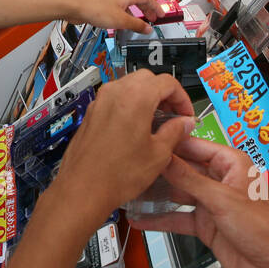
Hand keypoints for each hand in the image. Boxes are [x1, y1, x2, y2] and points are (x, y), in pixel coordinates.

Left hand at [49, 70, 193, 230]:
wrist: (82, 189)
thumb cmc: (117, 175)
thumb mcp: (158, 154)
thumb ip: (175, 132)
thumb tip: (184, 123)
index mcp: (135, 97)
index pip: (167, 82)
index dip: (182, 98)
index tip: (186, 114)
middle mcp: (115, 93)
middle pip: (147, 79)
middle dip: (164, 93)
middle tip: (173, 115)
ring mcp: (100, 101)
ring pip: (129, 86)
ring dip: (146, 97)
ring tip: (155, 122)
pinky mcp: (91, 112)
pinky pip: (114, 98)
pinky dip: (129, 105)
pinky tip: (135, 128)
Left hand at [68, 0, 161, 33]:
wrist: (77, 8)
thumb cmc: (96, 9)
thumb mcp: (121, 20)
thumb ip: (136, 25)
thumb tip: (148, 28)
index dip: (156, 6)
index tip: (161, 14)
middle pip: (139, 1)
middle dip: (148, 10)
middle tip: (153, 19)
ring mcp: (112, 1)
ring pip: (129, 6)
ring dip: (136, 15)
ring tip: (140, 23)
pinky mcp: (104, 7)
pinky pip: (120, 11)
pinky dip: (126, 17)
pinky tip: (123, 25)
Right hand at [131, 137, 268, 267]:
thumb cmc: (266, 230)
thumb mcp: (222, 200)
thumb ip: (190, 180)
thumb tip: (166, 160)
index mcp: (232, 164)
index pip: (196, 146)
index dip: (173, 143)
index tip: (149, 140)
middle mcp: (221, 180)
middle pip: (185, 169)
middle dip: (161, 170)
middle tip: (135, 166)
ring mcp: (213, 203)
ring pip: (179, 194)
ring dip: (158, 195)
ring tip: (133, 191)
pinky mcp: (207, 224)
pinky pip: (180, 218)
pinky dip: (162, 219)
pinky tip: (143, 219)